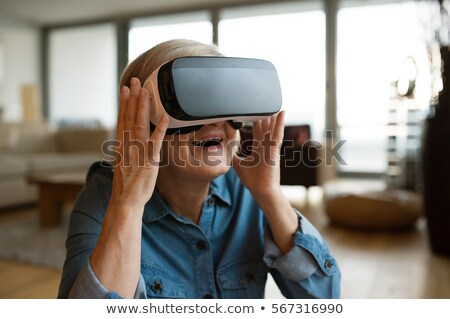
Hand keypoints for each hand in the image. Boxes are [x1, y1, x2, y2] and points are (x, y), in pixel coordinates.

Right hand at [111, 77, 167, 209]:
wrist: (126, 200)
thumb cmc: (126, 184)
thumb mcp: (122, 162)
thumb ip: (126, 148)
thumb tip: (128, 138)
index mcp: (120, 145)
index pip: (121, 119)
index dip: (124, 103)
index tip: (125, 89)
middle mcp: (127, 145)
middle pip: (129, 117)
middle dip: (133, 97)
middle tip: (135, 81)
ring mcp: (137, 152)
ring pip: (139, 124)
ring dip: (143, 107)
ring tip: (145, 91)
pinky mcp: (149, 160)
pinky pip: (155, 141)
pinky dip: (159, 128)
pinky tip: (164, 117)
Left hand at [232, 111, 284, 199]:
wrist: (260, 190)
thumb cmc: (252, 180)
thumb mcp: (238, 164)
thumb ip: (233, 155)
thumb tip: (226, 149)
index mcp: (259, 149)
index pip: (258, 132)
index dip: (256, 121)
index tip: (254, 111)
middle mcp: (266, 147)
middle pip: (266, 127)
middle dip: (264, 116)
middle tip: (263, 102)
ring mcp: (271, 148)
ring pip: (272, 128)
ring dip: (273, 116)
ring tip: (274, 104)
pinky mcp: (275, 151)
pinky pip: (277, 135)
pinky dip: (280, 124)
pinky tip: (281, 114)